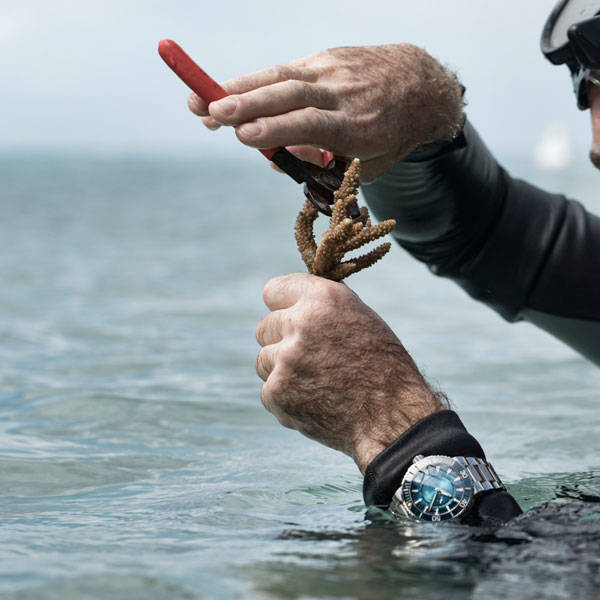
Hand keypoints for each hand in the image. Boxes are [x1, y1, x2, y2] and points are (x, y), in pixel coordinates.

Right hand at [188, 45, 463, 181]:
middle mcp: (344, 94)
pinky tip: (229, 91)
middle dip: (246, 104)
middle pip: (291, 95)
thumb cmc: (389, 135)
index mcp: (359, 127)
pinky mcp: (326, 57)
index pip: (312, 124)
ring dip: (238, 87)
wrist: (421, 87)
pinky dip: (256, 80)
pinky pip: (286, 69)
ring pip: (281, 76)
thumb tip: (277, 153)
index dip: (277, 129)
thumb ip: (323, 163)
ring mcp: (333, 70)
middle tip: (210, 114)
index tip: (243, 135)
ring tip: (202, 98)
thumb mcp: (366, 164)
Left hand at [255, 273, 444, 472]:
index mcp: (323, 299)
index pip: (273, 290)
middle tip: (310, 357)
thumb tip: (294, 300)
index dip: (282, 305)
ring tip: (317, 382)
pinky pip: (268, 390)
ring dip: (282, 370)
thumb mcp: (361, 319)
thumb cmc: (383, 367)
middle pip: (265, 327)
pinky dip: (286, 399)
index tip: (289, 316)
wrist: (392, 418)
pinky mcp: (278, 392)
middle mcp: (300, 324)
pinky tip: (315, 401)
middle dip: (281, 341)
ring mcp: (286, 360)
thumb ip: (323, 306)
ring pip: (264, 360)